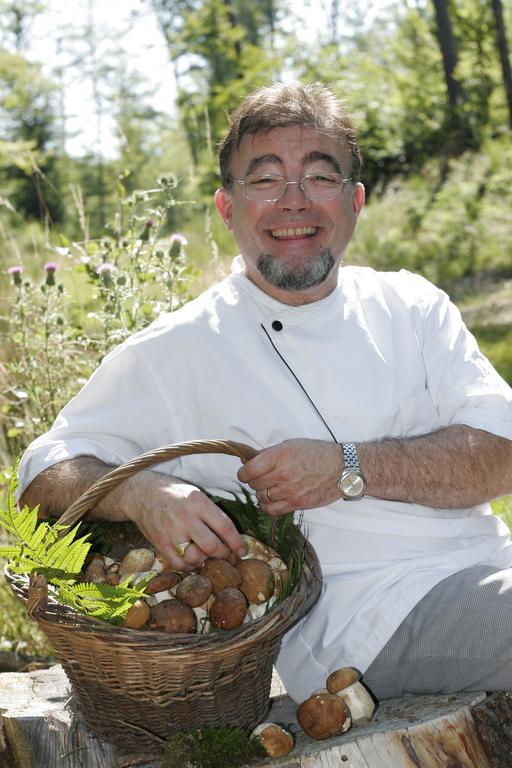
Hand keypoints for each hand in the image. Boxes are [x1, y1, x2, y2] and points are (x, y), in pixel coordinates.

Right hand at [125, 472, 246, 570]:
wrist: (143, 493)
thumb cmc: (175, 494)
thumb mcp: (196, 494)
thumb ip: (212, 514)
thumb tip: (231, 537)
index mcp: (198, 502)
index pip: (224, 526)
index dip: (237, 542)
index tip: (242, 551)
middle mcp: (185, 517)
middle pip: (212, 546)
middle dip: (223, 554)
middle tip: (225, 555)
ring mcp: (171, 532)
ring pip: (196, 558)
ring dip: (205, 560)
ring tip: (205, 554)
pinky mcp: (160, 543)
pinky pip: (179, 564)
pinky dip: (188, 566)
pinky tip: (191, 559)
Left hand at [237, 439, 342, 514]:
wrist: (342, 468)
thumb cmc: (318, 454)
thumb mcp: (291, 444)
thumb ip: (270, 453)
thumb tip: (250, 460)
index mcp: (279, 456)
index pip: (248, 470)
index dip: (244, 472)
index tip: (246, 472)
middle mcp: (282, 474)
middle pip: (253, 484)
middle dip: (254, 481)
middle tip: (262, 477)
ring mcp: (289, 491)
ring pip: (261, 497)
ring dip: (263, 493)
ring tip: (271, 487)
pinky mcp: (296, 504)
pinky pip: (271, 510)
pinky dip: (268, 506)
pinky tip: (273, 499)